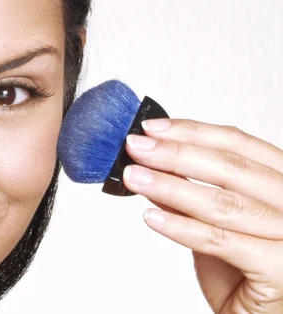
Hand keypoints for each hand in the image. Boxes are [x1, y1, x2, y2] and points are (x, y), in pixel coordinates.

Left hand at [122, 119, 282, 313]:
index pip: (240, 144)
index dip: (193, 132)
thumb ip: (190, 196)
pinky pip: (222, 241)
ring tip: (135, 178)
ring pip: (225, 202)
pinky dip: (182, 227)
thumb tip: (151, 165)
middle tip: (136, 148)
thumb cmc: (245, 275)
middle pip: (232, 167)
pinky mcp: (281, 268)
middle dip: (175, 154)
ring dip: (171, 186)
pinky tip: (152, 218)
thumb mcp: (214, 224)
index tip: (153, 128)